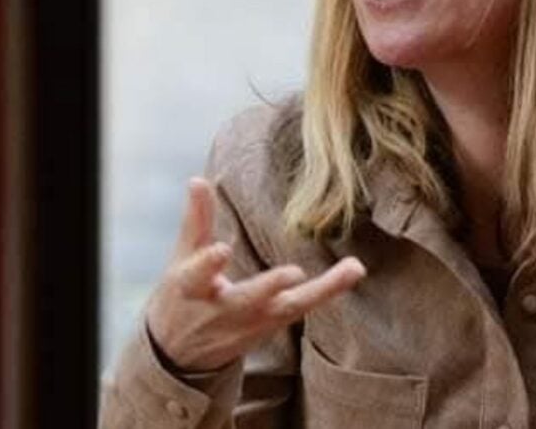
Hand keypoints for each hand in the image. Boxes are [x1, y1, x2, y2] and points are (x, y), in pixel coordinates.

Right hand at [146, 177, 365, 372]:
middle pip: (250, 299)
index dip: (208, 264)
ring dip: (323, 289)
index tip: (221, 251)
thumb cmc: (184, 296)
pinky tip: (353, 271)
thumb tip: (197, 180)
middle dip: (270, 287)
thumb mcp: (181, 261)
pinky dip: (329, 291)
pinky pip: (304, 308)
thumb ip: (195, 221)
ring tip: (352, 268)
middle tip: (293, 273)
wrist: (183, 356)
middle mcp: (224, 310)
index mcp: (191, 289)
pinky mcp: (273, 325)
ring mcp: (252, 322)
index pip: (197, 276)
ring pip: (289, 307)